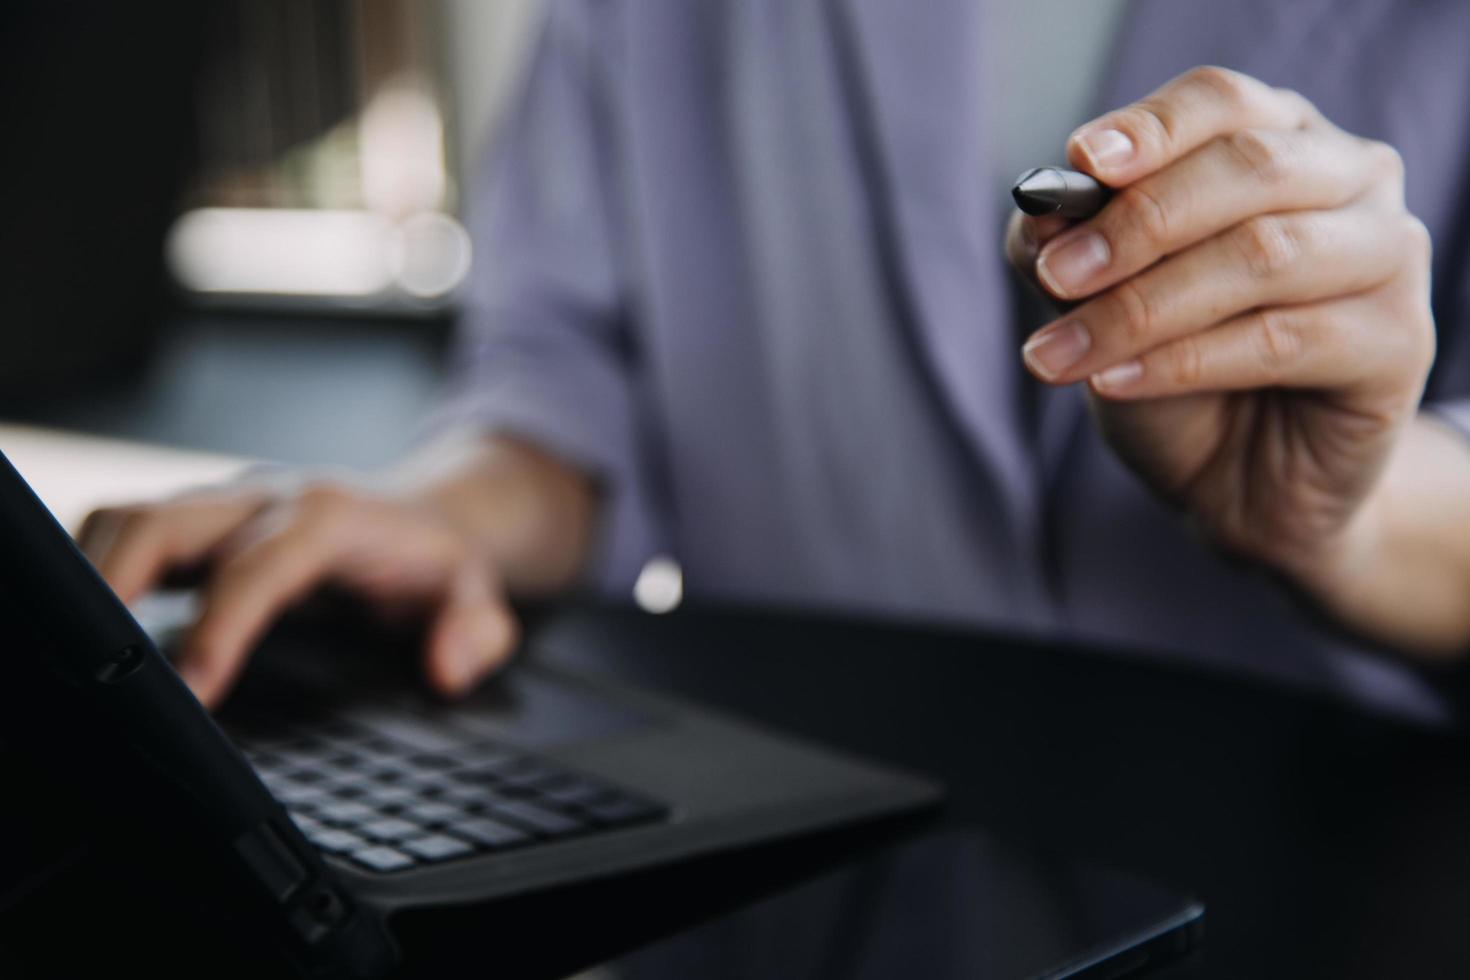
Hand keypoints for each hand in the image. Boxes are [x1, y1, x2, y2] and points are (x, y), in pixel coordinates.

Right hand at [79, 482, 519, 708]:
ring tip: (80, 650)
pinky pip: (131, 531)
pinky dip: (99, 569)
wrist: (430, 512)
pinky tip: (92, 627)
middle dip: (117, 587)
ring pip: (132, 518)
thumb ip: (476, 632)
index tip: (193, 688)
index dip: (221, 625)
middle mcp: (266, 502)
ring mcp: (227, 507)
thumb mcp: (479, 596)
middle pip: (166, 522)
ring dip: (95, 574)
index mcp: (328, 520)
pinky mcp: (203, 522)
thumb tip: (446, 667)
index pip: (257, 568)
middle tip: (99, 670)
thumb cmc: (439, 561)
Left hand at [1005, 66, 1434, 590]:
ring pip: (1263, 254)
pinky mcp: (1398, 340)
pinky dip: (1182, 361)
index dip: (1151, 129)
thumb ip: (1065, 249)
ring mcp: (1387, 254)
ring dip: (1142, 307)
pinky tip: (1115, 382)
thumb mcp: (1096, 303)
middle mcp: (1349, 177)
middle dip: (1136, 225)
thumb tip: (1040, 210)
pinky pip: (1281, 339)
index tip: (1084, 162)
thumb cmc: (1173, 372)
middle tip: (1057, 278)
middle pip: (1247, 168)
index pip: (1219, 101)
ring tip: (1060, 356)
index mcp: (1277, 139)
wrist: (1238, 482)